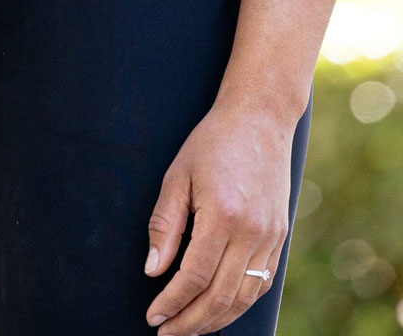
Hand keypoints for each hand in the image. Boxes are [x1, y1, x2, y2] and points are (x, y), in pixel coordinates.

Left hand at [145, 103, 295, 330]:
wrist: (260, 119)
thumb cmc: (212, 143)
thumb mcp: (177, 175)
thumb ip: (164, 225)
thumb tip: (153, 270)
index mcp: (222, 215)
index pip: (195, 276)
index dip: (173, 302)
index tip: (153, 316)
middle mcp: (252, 232)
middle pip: (221, 297)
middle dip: (192, 322)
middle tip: (167, 332)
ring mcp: (271, 238)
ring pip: (244, 298)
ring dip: (216, 321)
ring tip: (190, 329)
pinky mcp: (280, 239)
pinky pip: (261, 285)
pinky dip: (239, 304)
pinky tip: (219, 310)